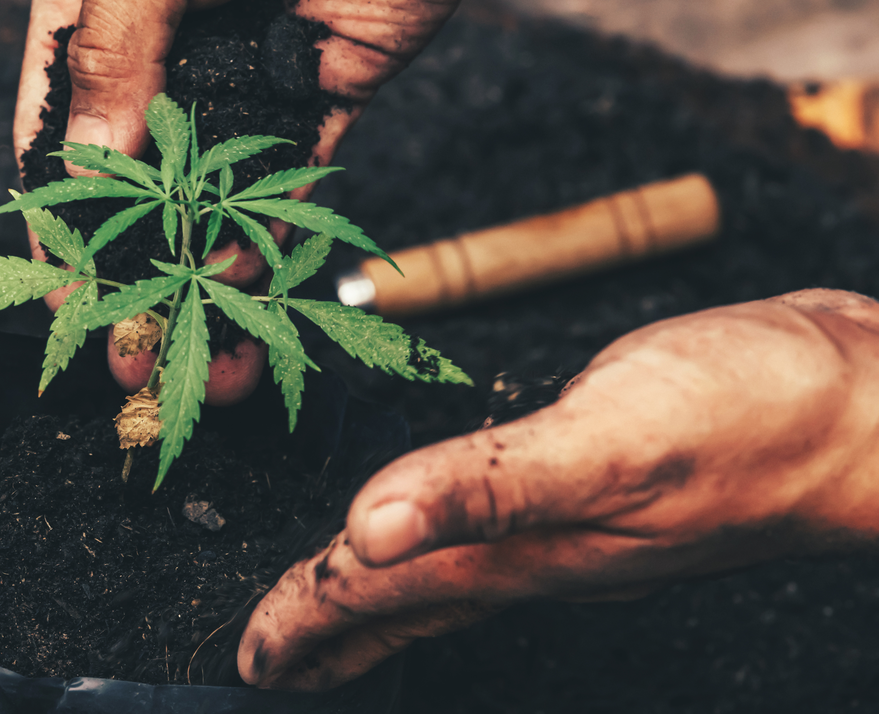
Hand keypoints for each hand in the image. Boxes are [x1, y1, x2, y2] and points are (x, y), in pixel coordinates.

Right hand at [12, 0, 536, 399]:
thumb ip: (113, 50)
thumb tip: (84, 171)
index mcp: (89, 12)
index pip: (55, 143)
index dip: (55, 232)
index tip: (59, 312)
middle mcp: (159, 59)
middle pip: (133, 194)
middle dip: (132, 279)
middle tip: (133, 364)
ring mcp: (241, 79)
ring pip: (211, 208)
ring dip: (205, 284)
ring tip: (203, 359)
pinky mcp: (320, 88)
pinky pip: (291, 186)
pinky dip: (274, 246)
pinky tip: (256, 296)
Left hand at [238, 289, 878, 688]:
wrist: (867, 408)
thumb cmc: (756, 420)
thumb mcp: (612, 440)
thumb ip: (487, 487)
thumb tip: (367, 527)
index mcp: (520, 551)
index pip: (381, 597)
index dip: (307, 622)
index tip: (250, 660)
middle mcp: (537, 552)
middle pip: (405, 604)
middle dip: (330, 631)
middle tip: (272, 659)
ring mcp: (572, 526)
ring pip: (446, 575)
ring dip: (380, 598)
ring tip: (336, 609)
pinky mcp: (598, 484)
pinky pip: (492, 526)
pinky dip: (443, 536)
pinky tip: (449, 528)